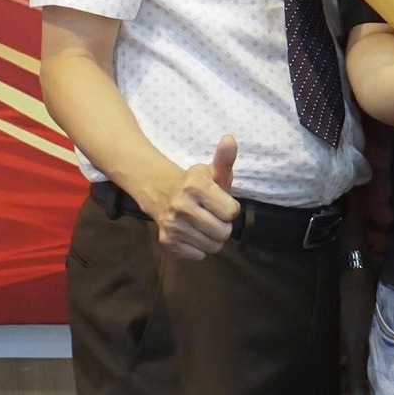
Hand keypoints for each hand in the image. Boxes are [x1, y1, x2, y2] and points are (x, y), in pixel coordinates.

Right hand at [144, 135, 240, 260]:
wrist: (161, 192)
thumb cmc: (195, 183)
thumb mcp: (212, 170)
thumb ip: (225, 159)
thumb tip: (230, 139)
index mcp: (196, 186)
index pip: (232, 212)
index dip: (231, 208)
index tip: (222, 202)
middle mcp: (182, 206)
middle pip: (223, 232)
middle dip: (223, 225)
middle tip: (214, 216)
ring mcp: (172, 226)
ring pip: (213, 246)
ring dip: (213, 238)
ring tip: (205, 225)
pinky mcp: (166, 242)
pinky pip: (198, 255)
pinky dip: (200, 248)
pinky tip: (193, 233)